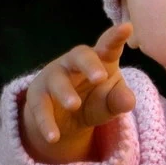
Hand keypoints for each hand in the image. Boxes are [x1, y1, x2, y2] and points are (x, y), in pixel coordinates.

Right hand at [20, 22, 135, 163]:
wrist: (64, 121)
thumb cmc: (94, 101)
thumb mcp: (110, 104)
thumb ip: (119, 101)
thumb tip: (128, 101)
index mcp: (99, 60)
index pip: (108, 46)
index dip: (116, 37)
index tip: (127, 28)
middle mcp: (74, 63)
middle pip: (80, 56)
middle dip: (89, 64)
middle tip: (100, 77)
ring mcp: (53, 77)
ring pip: (57, 80)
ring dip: (65, 92)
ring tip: (74, 105)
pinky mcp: (37, 96)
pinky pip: (40, 107)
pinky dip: (46, 122)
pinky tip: (54, 137)